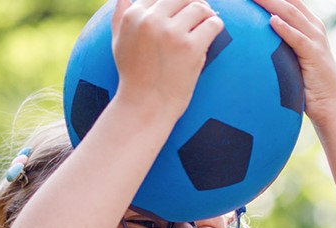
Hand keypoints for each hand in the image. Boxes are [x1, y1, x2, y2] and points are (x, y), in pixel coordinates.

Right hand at [111, 0, 223, 118]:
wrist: (145, 108)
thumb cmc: (133, 79)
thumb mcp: (118, 44)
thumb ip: (120, 17)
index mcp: (134, 16)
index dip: (174, 2)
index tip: (181, 10)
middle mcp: (152, 21)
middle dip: (193, 2)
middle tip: (200, 12)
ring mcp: (172, 34)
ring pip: (199, 7)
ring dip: (206, 13)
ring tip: (208, 22)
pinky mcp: (191, 49)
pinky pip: (212, 25)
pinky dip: (216, 26)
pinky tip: (214, 32)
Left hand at [252, 0, 335, 126]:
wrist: (330, 104)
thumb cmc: (309, 86)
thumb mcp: (293, 62)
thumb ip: (282, 49)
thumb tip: (257, 49)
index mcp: (309, 26)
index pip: (289, 2)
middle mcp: (313, 27)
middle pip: (287, 2)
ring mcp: (315, 39)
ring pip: (290, 14)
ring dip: (271, 3)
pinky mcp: (314, 55)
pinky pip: (297, 39)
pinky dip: (285, 29)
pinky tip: (271, 21)